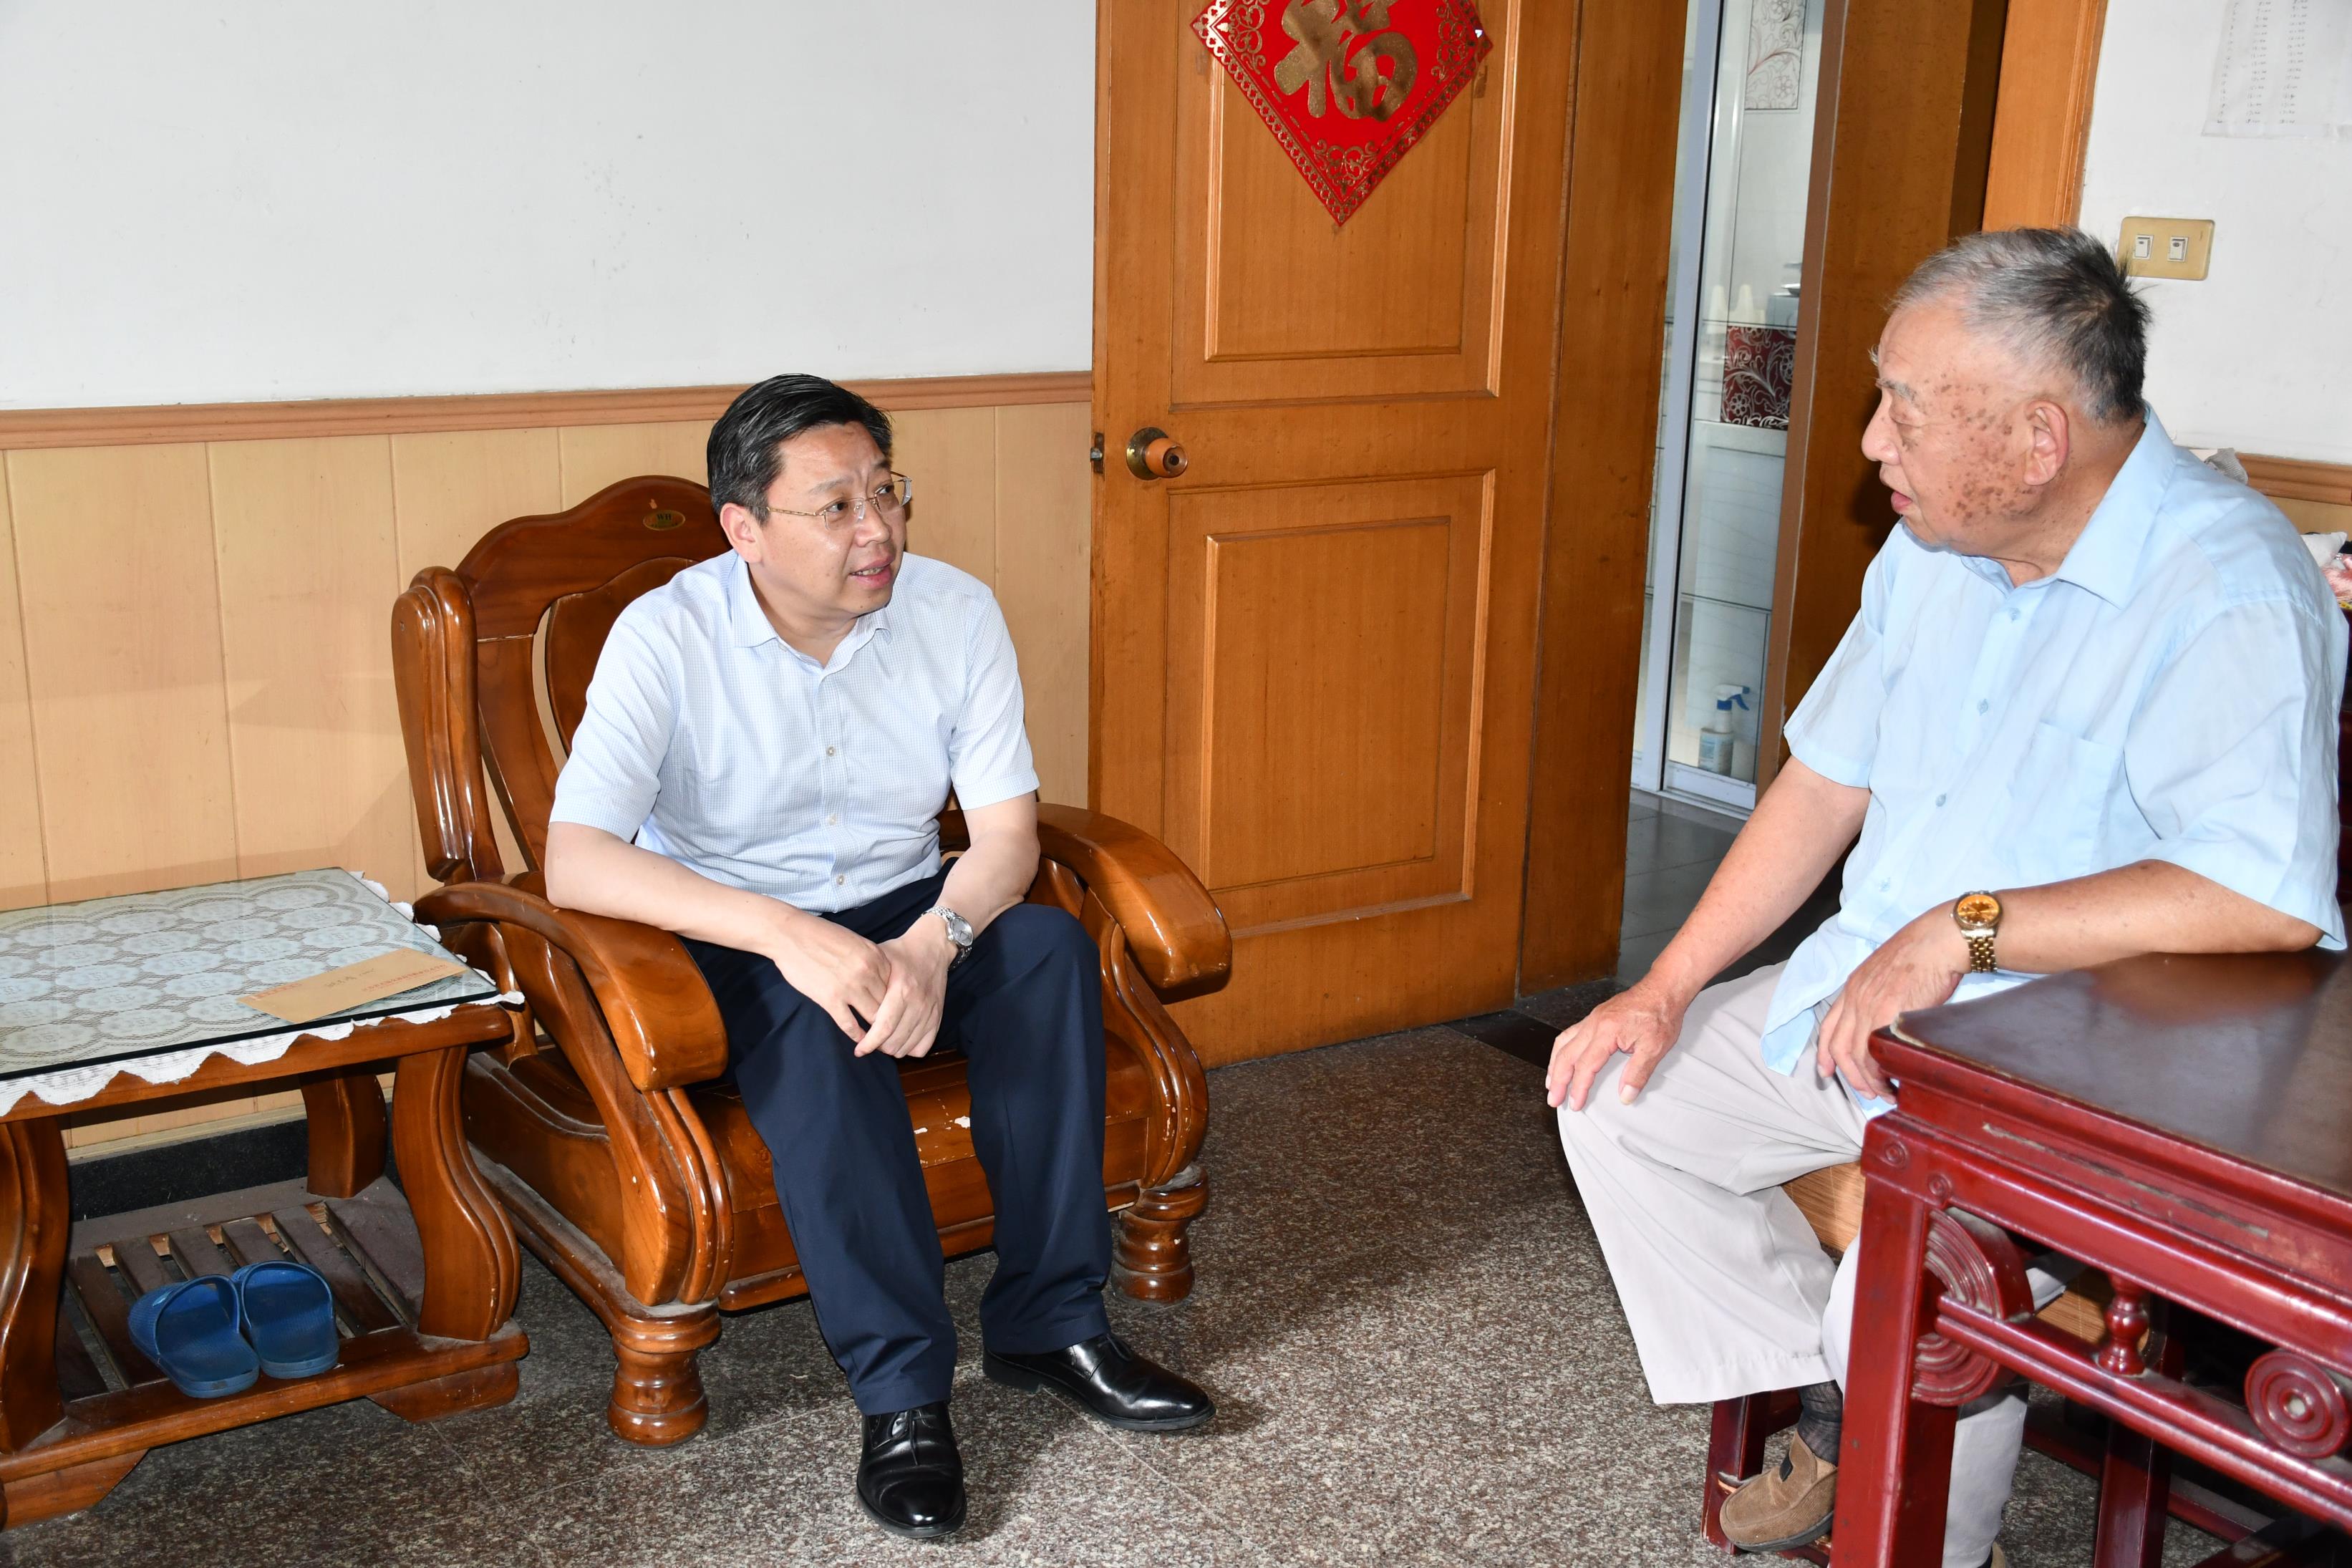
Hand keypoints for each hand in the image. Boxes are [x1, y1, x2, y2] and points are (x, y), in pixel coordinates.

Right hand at [763, 909, 890, 1043]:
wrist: (791, 935)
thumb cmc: (821, 935)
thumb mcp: (856, 941)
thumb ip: (871, 960)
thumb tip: (881, 978)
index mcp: (875, 956)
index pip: (895, 986)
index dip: (896, 1001)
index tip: (896, 1011)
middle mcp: (867, 972)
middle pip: (888, 1003)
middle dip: (890, 1018)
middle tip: (892, 1030)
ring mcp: (850, 986)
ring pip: (873, 1016)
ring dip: (876, 1030)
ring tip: (879, 1040)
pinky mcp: (830, 999)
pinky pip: (850, 1024)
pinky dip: (857, 1035)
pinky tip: (861, 1042)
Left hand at [860, 919, 955, 1058]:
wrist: (933, 947)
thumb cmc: (901, 953)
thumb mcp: (879, 960)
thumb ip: (865, 981)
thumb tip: (845, 1002)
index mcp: (902, 990)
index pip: (884, 1028)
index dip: (869, 1044)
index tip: (859, 1050)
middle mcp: (918, 1004)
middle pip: (894, 1042)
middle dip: (878, 1047)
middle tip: (869, 1040)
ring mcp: (930, 1012)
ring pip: (908, 1048)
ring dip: (892, 1048)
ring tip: (882, 1040)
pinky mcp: (938, 1017)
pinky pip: (923, 1046)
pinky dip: (910, 1049)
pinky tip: (900, 1039)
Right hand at [1547, 979, 1690, 1110]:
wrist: (1663, 989)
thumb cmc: (1660, 1014)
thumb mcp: (1655, 1048)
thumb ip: (1638, 1074)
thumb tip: (1626, 1096)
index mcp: (1607, 1032)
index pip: (1586, 1066)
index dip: (1579, 1088)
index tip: (1576, 1104)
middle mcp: (1594, 1024)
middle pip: (1567, 1055)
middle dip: (1558, 1080)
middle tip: (1554, 1100)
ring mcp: (1593, 1019)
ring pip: (1563, 1043)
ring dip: (1555, 1065)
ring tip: (1551, 1082)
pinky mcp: (1596, 1017)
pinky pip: (1570, 1034)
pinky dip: (1562, 1050)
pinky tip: (1562, 1058)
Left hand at [1814, 903, 1968, 1100]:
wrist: (1938, 940)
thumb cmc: (1921, 955)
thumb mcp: (1887, 975)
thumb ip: (1878, 998)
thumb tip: (1885, 1028)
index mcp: (1852, 987)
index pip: (1828, 1027)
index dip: (1824, 1054)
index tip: (1826, 1072)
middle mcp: (1855, 997)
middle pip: (1840, 1048)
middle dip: (1851, 1076)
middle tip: (1867, 1092)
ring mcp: (1869, 1005)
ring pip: (1857, 1054)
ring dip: (1869, 1079)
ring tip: (1885, 1091)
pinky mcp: (1888, 1012)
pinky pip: (1876, 1050)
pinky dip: (1881, 1070)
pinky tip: (1894, 1078)